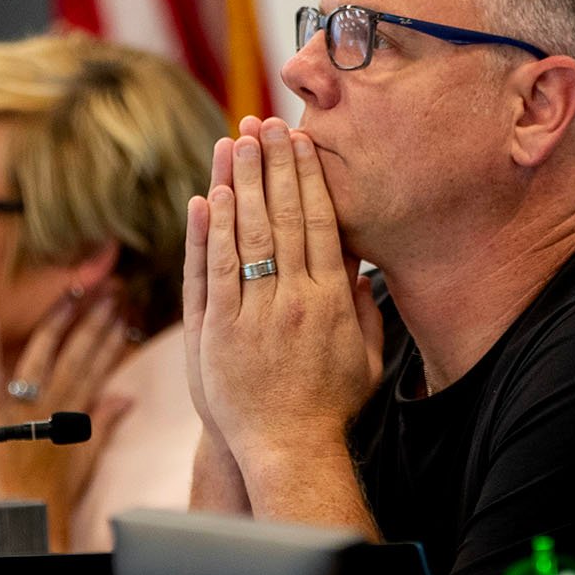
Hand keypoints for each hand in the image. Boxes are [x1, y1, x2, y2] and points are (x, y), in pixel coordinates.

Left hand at [0, 288, 135, 548]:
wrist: (25, 513)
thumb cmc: (56, 490)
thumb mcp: (88, 456)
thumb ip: (104, 422)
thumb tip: (125, 396)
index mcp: (75, 413)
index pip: (98, 368)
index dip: (110, 340)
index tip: (122, 315)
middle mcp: (52, 405)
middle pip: (77, 356)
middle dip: (94, 323)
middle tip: (108, 294)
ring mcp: (23, 408)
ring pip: (42, 357)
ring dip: (56, 324)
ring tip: (69, 296)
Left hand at [193, 115, 383, 479]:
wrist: (289, 450)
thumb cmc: (331, 407)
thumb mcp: (367, 359)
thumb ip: (365, 312)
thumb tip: (362, 270)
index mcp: (332, 301)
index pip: (319, 223)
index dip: (307, 178)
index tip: (300, 142)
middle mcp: (294, 300)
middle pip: (282, 218)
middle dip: (272, 167)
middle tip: (265, 124)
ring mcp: (255, 314)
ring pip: (247, 236)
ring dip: (240, 185)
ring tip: (235, 143)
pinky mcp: (220, 331)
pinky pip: (215, 272)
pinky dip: (210, 233)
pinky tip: (208, 198)